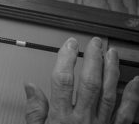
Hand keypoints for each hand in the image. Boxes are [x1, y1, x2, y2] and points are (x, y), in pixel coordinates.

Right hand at [24, 37, 138, 123]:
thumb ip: (34, 111)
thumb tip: (30, 87)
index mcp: (61, 118)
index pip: (62, 81)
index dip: (66, 59)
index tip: (69, 45)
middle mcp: (82, 119)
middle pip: (89, 83)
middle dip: (92, 59)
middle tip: (95, 43)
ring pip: (108, 93)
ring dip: (111, 70)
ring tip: (111, 53)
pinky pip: (127, 113)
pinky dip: (133, 96)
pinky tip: (137, 80)